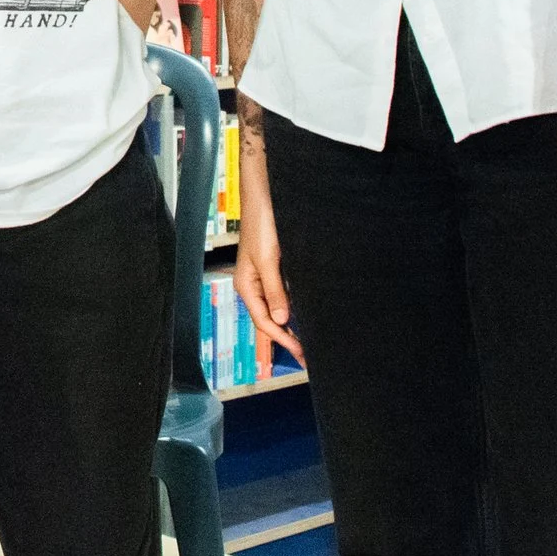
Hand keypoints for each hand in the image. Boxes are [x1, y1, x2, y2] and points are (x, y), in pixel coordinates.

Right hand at [233, 194, 305, 368]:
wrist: (264, 199)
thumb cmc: (262, 226)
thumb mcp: (269, 260)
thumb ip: (274, 290)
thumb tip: (281, 319)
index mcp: (247, 286)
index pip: (264, 322)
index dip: (282, 339)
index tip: (301, 353)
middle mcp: (254, 285)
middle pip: (269, 319)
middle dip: (287, 338)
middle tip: (307, 356)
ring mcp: (264, 278)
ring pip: (277, 309)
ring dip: (291, 324)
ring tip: (309, 341)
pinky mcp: (275, 270)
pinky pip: (283, 295)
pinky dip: (294, 308)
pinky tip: (306, 315)